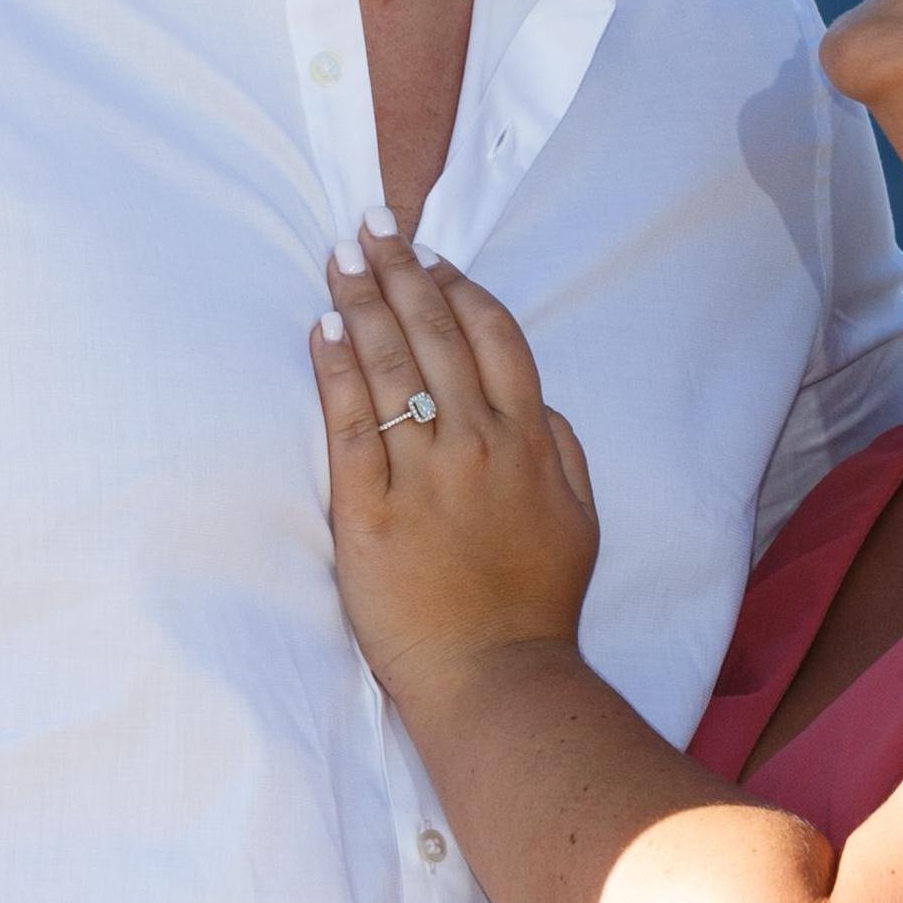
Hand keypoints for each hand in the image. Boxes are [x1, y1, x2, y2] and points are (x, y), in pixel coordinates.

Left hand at [313, 219, 598, 710]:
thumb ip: (562, 452)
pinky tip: (322, 328)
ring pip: (390, 365)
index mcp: (529, 442)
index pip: (494, 338)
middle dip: (401, 270)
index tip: (431, 258)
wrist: (497, 678)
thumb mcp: (580, 520)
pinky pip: (349, 424)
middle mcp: (477, 444)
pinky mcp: (369, 512)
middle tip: (370, 225)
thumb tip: (536, 405)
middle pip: (434, 334)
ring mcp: (422, 475)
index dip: (460, 289)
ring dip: (362, 300)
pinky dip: (335, 370)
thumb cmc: (537, 606)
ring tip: (339, 257)